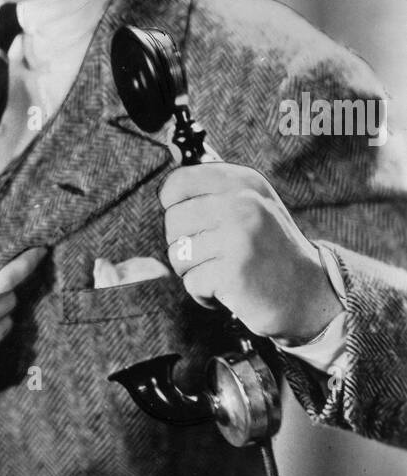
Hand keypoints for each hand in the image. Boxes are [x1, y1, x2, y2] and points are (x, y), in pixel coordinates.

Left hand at [159, 163, 342, 342]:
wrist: (309, 293)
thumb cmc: (270, 250)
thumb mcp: (252, 206)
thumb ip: (214, 194)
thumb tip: (166, 191)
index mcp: (243, 182)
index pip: (178, 183)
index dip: (174, 206)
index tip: (189, 221)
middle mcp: (242, 203)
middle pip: (172, 222)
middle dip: (184, 245)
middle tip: (212, 255)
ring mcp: (238, 237)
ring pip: (178, 255)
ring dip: (194, 271)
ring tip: (223, 271)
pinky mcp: (233, 271)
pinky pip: (192, 283)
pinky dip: (204, 293)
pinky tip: (228, 290)